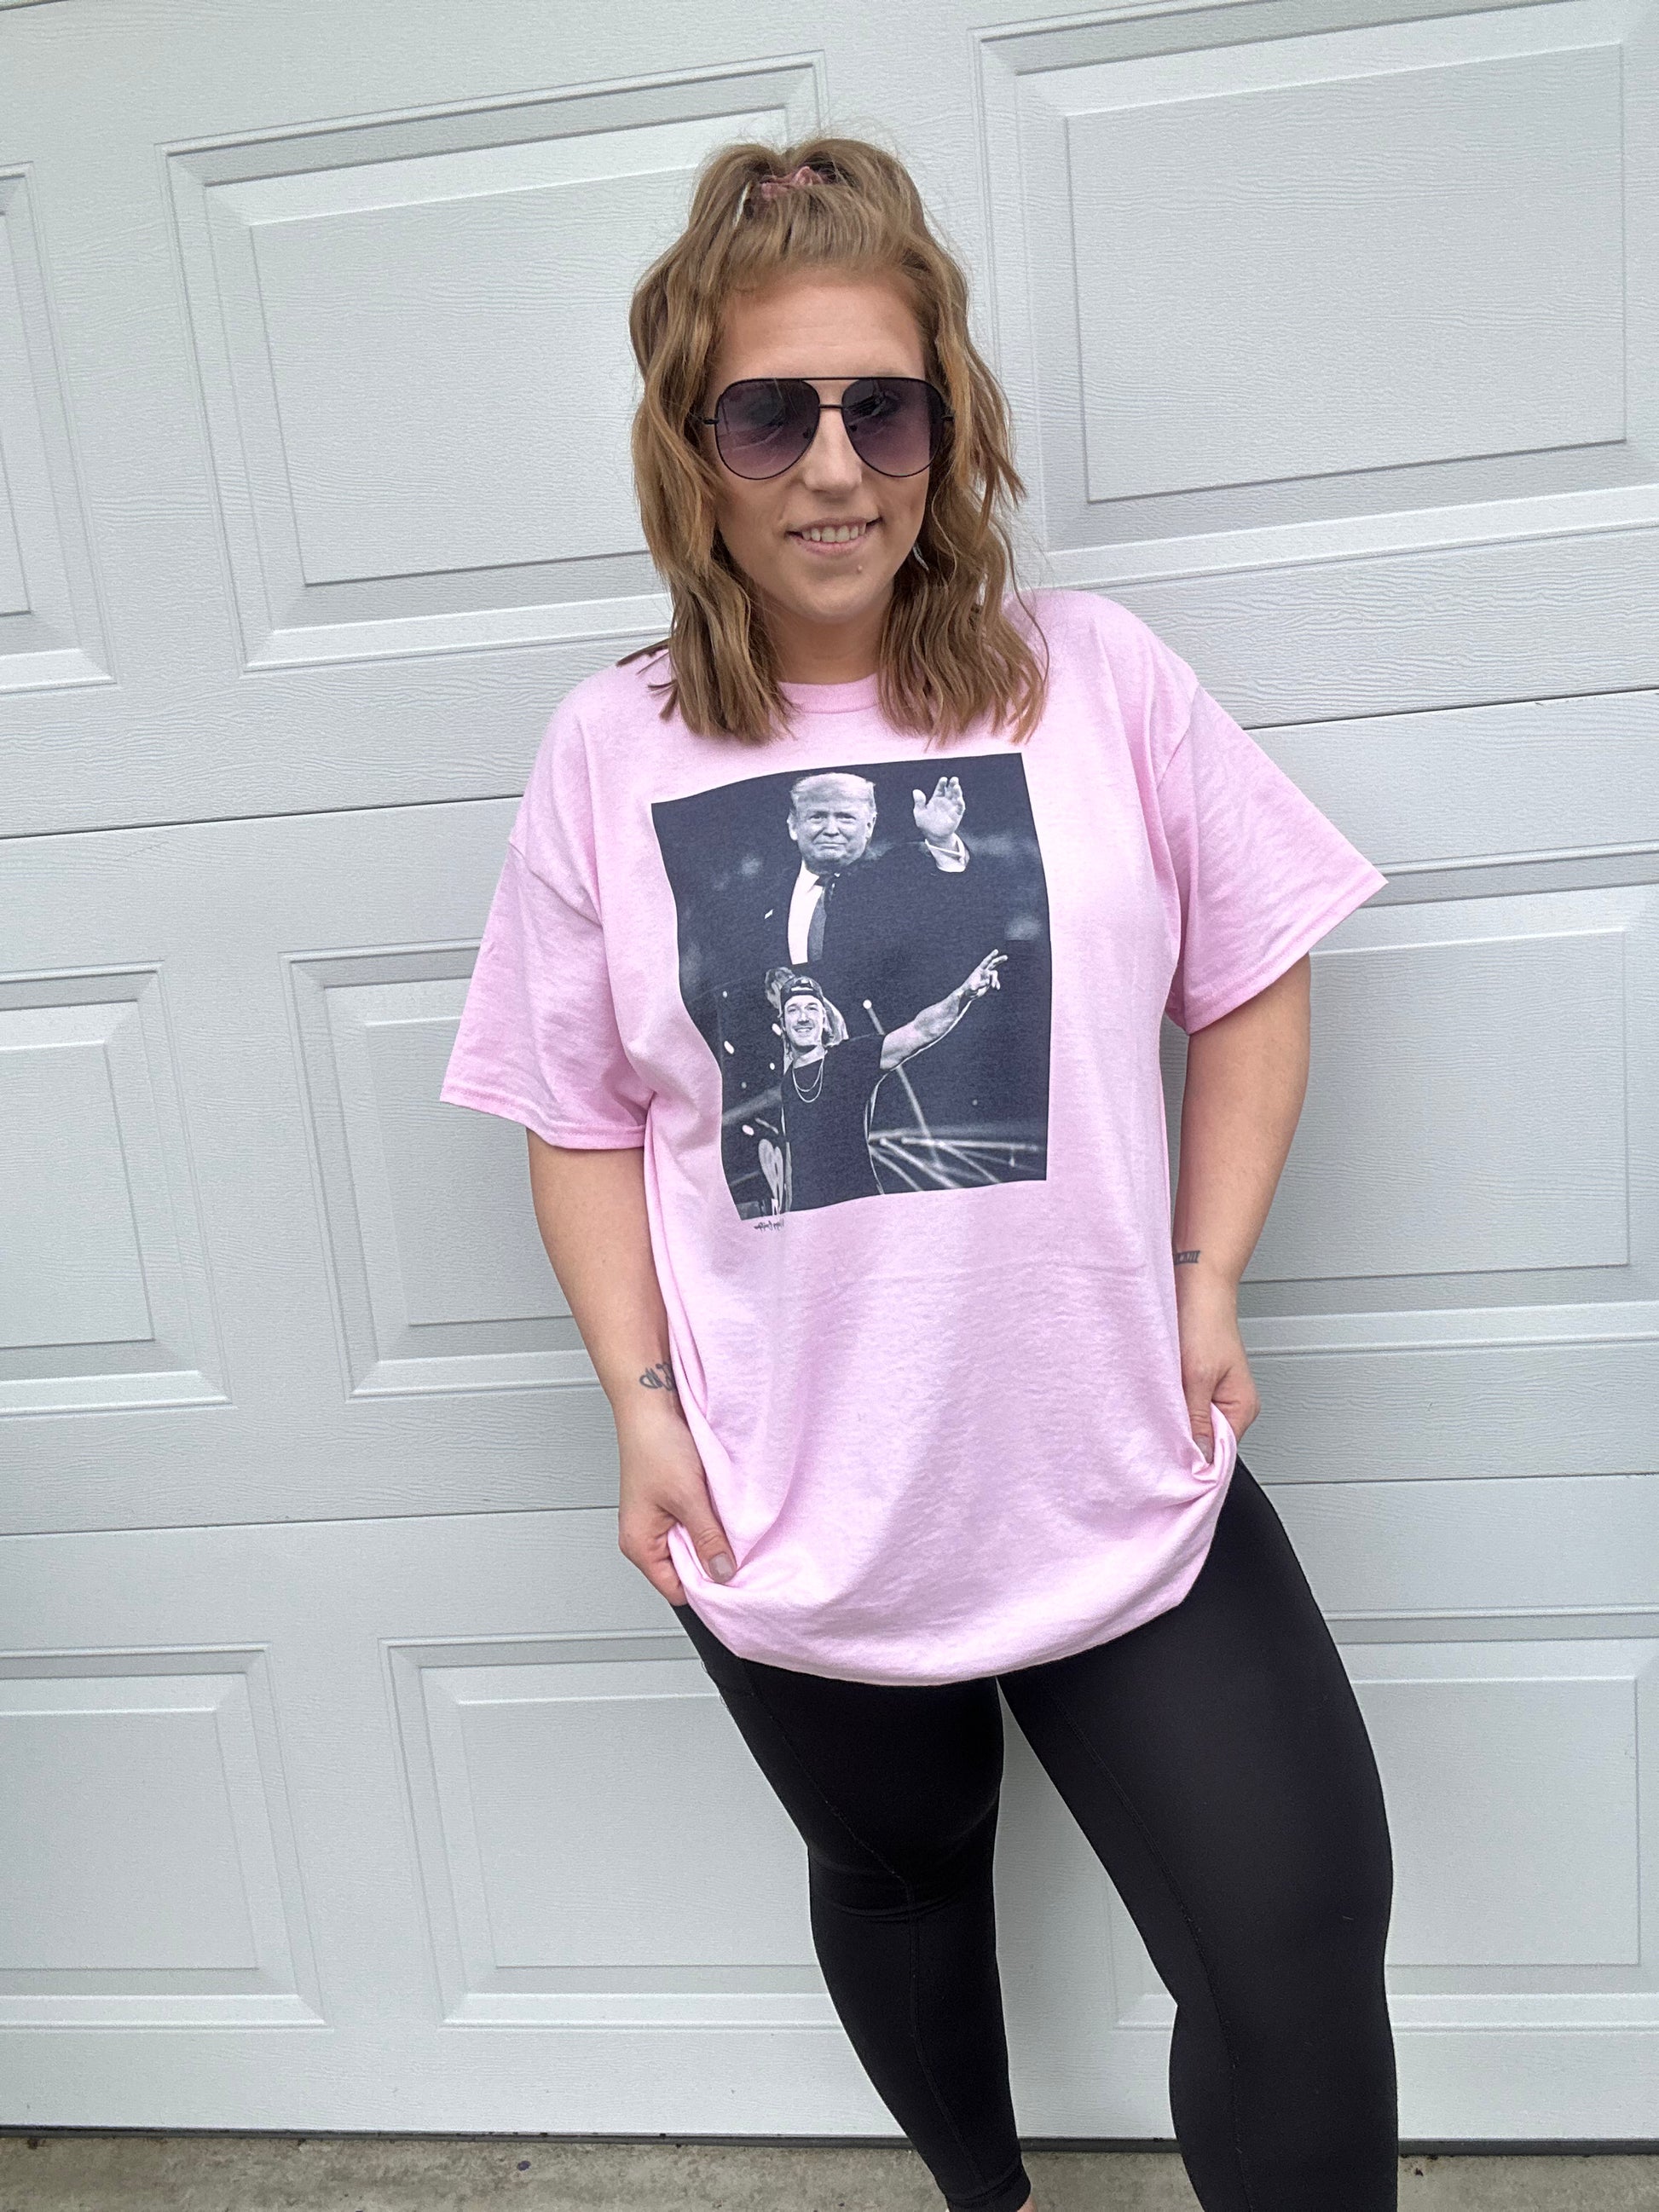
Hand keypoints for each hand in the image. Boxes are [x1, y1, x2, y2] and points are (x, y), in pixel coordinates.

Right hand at [616, 1400, 735, 1604]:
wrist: (651, 1404)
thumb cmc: (655, 1443)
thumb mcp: (689, 1497)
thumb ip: (707, 1539)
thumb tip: (723, 1573)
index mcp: (639, 1545)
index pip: (677, 1590)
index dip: (707, 1588)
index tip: (736, 1579)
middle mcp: (644, 1538)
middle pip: (686, 1570)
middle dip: (712, 1560)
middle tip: (737, 1545)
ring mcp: (657, 1521)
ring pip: (693, 1545)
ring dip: (712, 1536)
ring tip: (724, 1519)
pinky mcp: (670, 1504)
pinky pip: (694, 1524)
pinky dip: (709, 1518)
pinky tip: (719, 1506)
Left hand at [913, 775, 964, 844]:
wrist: (933, 836)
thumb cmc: (925, 824)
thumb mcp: (919, 813)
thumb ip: (919, 802)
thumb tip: (916, 791)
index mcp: (936, 799)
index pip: (940, 788)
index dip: (942, 783)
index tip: (943, 779)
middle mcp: (945, 801)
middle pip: (950, 790)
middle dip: (952, 784)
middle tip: (954, 779)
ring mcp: (951, 807)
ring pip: (956, 797)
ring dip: (957, 792)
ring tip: (956, 787)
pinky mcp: (956, 815)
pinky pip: (960, 808)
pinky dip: (960, 803)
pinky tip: (959, 800)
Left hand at [961, 948, 1006, 997]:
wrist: (967, 995)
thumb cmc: (967, 990)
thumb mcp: (972, 988)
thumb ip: (979, 984)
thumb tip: (988, 982)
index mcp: (978, 970)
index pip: (986, 961)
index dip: (991, 956)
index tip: (996, 951)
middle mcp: (983, 972)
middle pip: (992, 963)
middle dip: (999, 960)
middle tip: (1006, 957)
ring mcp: (986, 977)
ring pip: (994, 975)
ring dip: (995, 980)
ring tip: (993, 987)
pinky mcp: (988, 982)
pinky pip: (995, 981)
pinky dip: (996, 984)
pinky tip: (997, 988)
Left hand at [1173, 1265, 1258, 1462]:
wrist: (1196, 1284)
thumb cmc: (1203, 1321)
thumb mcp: (1197, 1377)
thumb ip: (1196, 1420)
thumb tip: (1200, 1459)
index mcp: (1243, 1407)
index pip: (1220, 1453)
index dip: (1195, 1459)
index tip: (1171, 1462)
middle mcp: (1234, 1403)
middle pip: (1206, 1440)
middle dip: (1182, 1438)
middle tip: (1158, 1432)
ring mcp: (1217, 1393)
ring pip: (1192, 1422)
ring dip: (1175, 1418)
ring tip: (1161, 1404)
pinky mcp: (1200, 1381)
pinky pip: (1185, 1404)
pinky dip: (1172, 1402)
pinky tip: (1161, 1391)